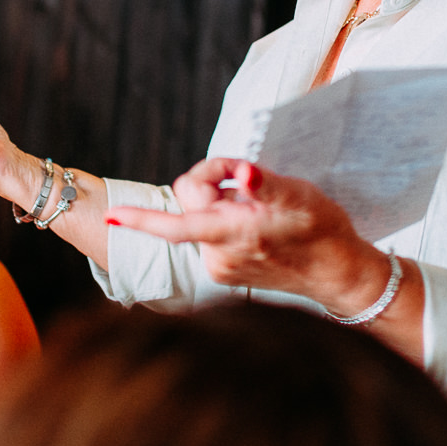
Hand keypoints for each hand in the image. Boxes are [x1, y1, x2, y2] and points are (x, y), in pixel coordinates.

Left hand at [106, 159, 389, 313]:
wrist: (337, 273)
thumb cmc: (322, 229)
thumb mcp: (299, 195)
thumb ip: (265, 184)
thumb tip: (244, 173)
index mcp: (233, 234)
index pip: (176, 225)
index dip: (140, 219)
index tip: (109, 216)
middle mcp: (219, 255)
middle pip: (189, 203)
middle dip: (210, 182)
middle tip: (246, 176)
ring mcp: (220, 267)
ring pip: (198, 216)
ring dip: (220, 201)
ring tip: (258, 205)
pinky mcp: (224, 272)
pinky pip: (209, 232)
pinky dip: (224, 219)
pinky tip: (255, 222)